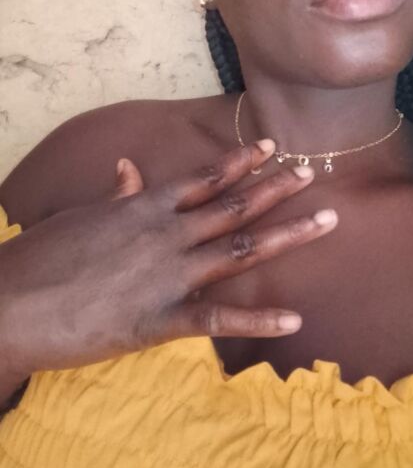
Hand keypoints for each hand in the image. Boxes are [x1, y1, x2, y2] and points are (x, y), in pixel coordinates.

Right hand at [0, 141, 336, 379]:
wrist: (9, 306)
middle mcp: (166, 235)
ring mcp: (167, 276)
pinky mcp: (160, 321)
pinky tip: (294, 320)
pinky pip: (219, 319)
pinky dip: (259, 321)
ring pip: (239, 251)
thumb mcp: (82, 217)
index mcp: (146, 207)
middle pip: (234, 207)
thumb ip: (117, 194)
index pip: (205, 178)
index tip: (271, 146)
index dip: (241, 161)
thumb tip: (129, 168)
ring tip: (326, 221)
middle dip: (277, 188)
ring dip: (287, 236)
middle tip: (312, 173)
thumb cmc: (41, 257)